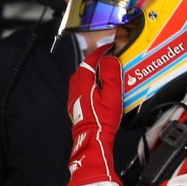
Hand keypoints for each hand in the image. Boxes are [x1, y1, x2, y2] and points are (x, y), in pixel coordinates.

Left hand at [67, 43, 123, 185]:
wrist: (93, 137)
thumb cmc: (102, 118)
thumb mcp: (112, 92)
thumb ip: (111, 72)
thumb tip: (110, 58)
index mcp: (83, 79)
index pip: (92, 58)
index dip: (103, 51)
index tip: (112, 48)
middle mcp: (75, 86)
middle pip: (87, 67)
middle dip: (99, 62)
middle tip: (112, 60)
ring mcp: (75, 95)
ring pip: (85, 78)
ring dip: (96, 73)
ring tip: (109, 74)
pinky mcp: (77, 104)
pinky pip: (85, 88)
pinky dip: (94, 84)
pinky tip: (103, 90)